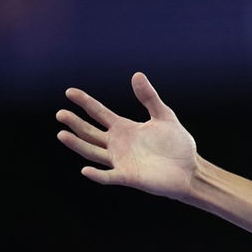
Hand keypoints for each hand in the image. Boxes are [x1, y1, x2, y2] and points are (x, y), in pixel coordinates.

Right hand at [57, 73, 198, 199]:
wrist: (191, 170)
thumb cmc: (178, 145)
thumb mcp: (164, 116)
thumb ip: (149, 98)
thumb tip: (136, 74)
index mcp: (125, 128)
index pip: (99, 113)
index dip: (85, 102)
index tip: (69, 92)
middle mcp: (118, 144)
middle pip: (90, 132)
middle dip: (75, 123)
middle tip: (60, 114)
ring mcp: (121, 161)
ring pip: (93, 152)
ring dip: (78, 144)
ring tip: (61, 134)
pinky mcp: (128, 177)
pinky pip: (109, 176)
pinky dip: (97, 175)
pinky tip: (85, 170)